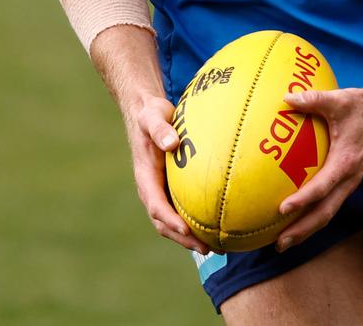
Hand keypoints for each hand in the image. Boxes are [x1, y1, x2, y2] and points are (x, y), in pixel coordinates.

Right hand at [126, 94, 209, 253]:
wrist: (147, 114)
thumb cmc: (151, 114)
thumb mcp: (152, 116)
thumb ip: (160, 129)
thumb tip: (171, 142)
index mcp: (145, 177)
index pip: (156, 205)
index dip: (170, 220)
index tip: (186, 229)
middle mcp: (152, 189)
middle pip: (164, 223)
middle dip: (183, 238)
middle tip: (207, 248)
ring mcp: (160, 191)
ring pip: (173, 221)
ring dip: (190, 236)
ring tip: (216, 246)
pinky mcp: (170, 188)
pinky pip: (182, 209)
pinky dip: (196, 220)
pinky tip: (217, 223)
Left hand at [275, 76, 362, 251]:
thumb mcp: (339, 100)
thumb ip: (313, 100)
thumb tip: (285, 99)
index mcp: (347, 162)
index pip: (322, 187)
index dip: (303, 200)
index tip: (283, 209)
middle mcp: (350, 178)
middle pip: (325, 212)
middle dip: (302, 230)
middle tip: (279, 243)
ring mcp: (351, 182)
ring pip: (328, 212)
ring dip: (307, 228)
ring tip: (284, 241)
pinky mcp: (349, 179)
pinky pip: (331, 203)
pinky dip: (314, 214)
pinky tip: (297, 217)